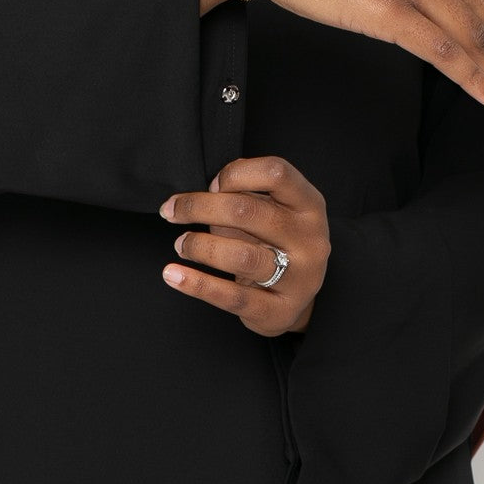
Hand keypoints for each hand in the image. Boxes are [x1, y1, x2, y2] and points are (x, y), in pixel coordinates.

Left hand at [159, 155, 329, 336]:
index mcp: (310, 205)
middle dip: (200, 207)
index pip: (275, 173)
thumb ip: (245, 196)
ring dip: (199, 246)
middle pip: (248, 211)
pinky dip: (197, 284)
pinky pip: (232, 297)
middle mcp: (310, 239)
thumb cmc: (276, 245)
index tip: (211, 186)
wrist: (296, 299)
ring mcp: (298, 278)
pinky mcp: (278, 311)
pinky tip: (173, 275)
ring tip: (181, 244)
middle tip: (173, 211)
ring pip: (240, 255)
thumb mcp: (271, 212)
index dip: (235, 174)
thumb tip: (208, 189)